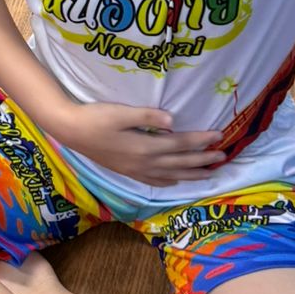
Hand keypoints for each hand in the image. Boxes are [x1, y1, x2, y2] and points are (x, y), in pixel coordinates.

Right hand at [50, 99, 224, 188]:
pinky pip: (156, 180)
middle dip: (204, 159)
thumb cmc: (95, 117)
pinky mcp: (128, 172)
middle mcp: (144, 162)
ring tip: (209, 173)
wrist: (71, 131)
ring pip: (172, 175)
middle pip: (181, 162)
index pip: (181, 144)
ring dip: (192, 174)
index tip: (219, 135)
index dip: (201, 140)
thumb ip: (148, 116)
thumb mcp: (121, 112)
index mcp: (145, 146)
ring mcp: (136, 170)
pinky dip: (171, 181)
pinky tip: (176, 180)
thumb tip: (174, 121)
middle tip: (223, 156)